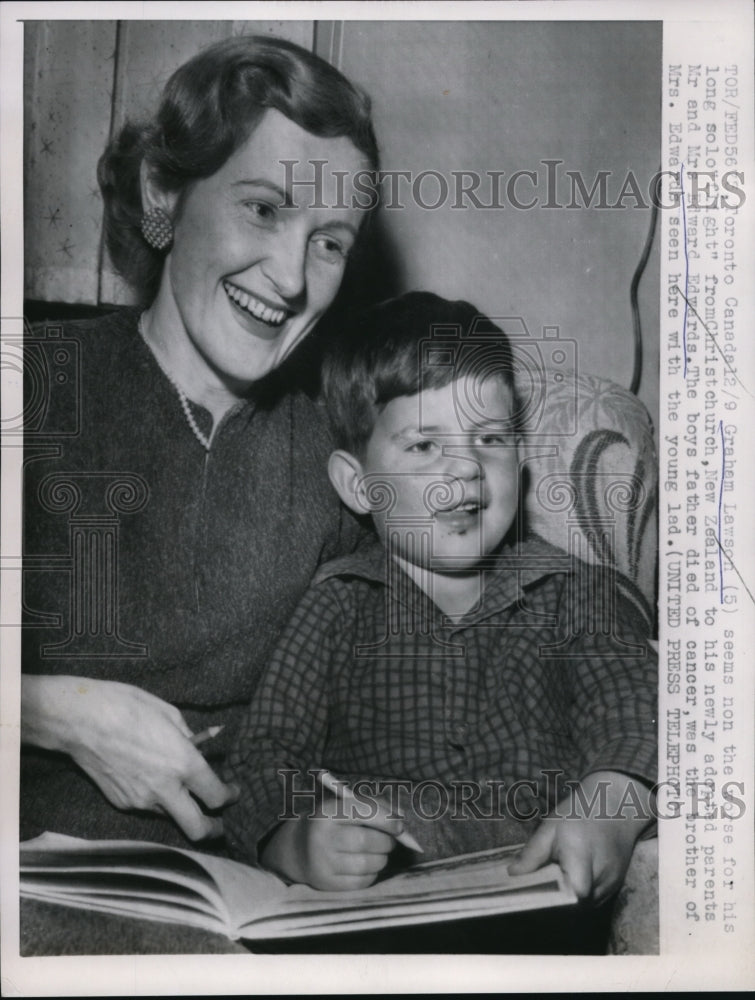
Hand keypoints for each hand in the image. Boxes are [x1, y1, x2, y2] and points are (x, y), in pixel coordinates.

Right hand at [22, 675, 237, 840]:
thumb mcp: (168, 714)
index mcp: (183, 763)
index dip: (231, 797)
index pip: (217, 796)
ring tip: (179, 787)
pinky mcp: (121, 803)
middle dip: (215, 830)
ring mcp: (140, 801)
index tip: (233, 791)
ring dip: (181, 809)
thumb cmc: (127, 707)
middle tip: (220, 821)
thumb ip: (190, 737)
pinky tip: (149, 777)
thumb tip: (200, 747)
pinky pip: (148, 807)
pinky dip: (156, 799)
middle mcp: (164, 789)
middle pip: (199, 829)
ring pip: (172, 818)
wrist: (80, 719)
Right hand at [260, 804, 403, 890]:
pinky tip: (367, 865)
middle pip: (366, 841)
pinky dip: (372, 873)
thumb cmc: (332, 823)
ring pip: (368, 863)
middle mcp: (321, 837)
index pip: (362, 812)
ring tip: (379, 852)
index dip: (386, 819)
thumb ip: (374, 806)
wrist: (298, 849)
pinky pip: (362, 881)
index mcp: (326, 812)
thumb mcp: (345, 806)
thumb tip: (400, 818)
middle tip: (391, 840)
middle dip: (387, 841)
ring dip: (382, 858)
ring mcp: (323, 862)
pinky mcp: (327, 883)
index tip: (399, 826)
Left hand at [508, 771, 653, 903]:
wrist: (615, 805)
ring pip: (584, 906)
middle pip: (575, 906)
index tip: (532, 892)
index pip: (571, 894)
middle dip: (555, 900)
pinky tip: (568, 881)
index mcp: (582, 860)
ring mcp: (611, 885)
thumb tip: (513, 874)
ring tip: (551, 883)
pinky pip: (594, 900)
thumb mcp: (551, 827)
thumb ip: (533, 853)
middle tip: (536, 888)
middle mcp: (601, 877)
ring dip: (568, 899)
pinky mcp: (616, 887)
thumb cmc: (580, 813)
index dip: (551, 898)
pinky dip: (580, 896)